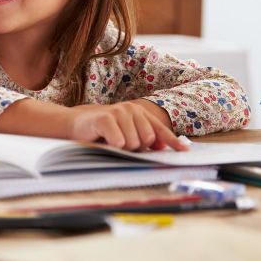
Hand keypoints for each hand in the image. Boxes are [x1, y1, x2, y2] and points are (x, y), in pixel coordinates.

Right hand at [64, 99, 186, 151]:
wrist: (77, 124)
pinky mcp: (106, 118)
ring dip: (122, 148)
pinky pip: (119, 142)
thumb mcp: (126, 134)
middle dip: (137, 147)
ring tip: (111, 141)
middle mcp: (131, 109)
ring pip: (134, 143)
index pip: (160, 129)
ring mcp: (119, 112)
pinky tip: (104, 140)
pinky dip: (113, 146)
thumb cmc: (103, 132)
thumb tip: (163, 146)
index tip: (184, 151)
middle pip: (148, 139)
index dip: (173, 141)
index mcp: (139, 112)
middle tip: (122, 144)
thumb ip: (144, 138)